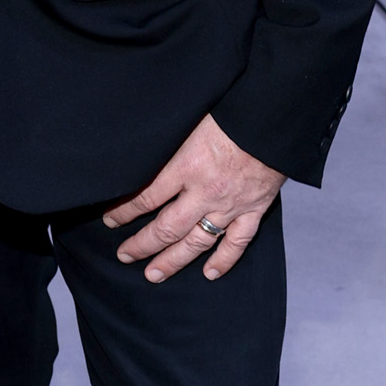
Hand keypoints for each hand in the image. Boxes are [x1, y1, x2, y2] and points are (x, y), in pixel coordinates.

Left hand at [102, 112, 285, 282]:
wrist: (274, 116)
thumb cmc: (232, 110)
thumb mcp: (188, 121)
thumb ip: (167, 144)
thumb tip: (140, 155)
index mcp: (186, 167)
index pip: (145, 198)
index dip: (123, 212)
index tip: (110, 220)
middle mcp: (205, 192)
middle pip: (166, 228)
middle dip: (142, 245)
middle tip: (125, 256)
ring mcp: (230, 205)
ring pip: (197, 242)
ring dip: (173, 261)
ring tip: (154, 275)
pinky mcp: (254, 209)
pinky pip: (237, 242)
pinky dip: (224, 260)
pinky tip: (210, 273)